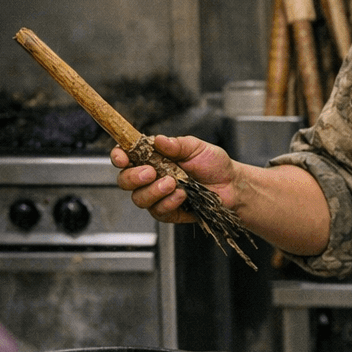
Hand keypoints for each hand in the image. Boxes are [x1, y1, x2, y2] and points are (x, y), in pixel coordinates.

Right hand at [111, 134, 237, 223]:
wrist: (232, 185)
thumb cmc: (214, 164)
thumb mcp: (196, 147)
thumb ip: (176, 144)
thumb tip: (158, 140)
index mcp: (153, 157)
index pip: (126, 157)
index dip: (118, 156)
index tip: (122, 157)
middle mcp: (151, 177)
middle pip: (125, 181)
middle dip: (133, 177)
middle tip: (151, 172)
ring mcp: (158, 196)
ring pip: (139, 199)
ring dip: (153, 191)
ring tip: (173, 183)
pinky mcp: (168, 212)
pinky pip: (158, 212)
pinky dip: (168, 203)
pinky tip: (182, 196)